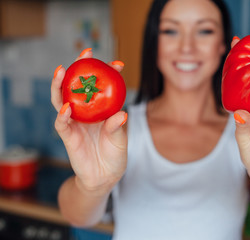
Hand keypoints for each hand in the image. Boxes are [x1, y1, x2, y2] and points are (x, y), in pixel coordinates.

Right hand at [51, 49, 127, 192]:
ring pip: (62, 99)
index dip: (107, 73)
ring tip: (63, 71)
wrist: (104, 177)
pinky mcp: (68, 135)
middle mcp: (86, 112)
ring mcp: (75, 122)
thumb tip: (122, 114)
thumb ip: (117, 127)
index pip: (101, 87)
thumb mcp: (121, 141)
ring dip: (61, 85)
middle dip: (79, 68)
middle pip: (77, 86)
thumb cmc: (115, 155)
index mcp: (100, 109)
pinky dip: (62, 115)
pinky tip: (66, 107)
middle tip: (85, 53)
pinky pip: (62, 123)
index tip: (117, 63)